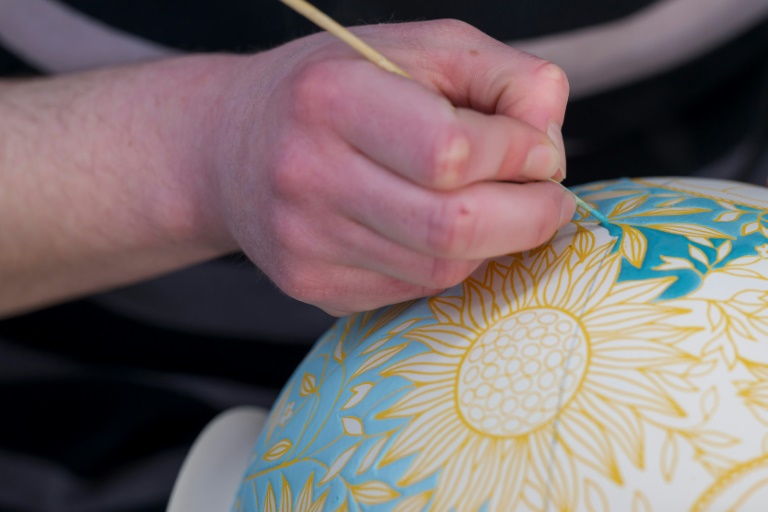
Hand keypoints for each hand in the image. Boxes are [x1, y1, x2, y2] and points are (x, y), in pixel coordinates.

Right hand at [211, 20, 574, 315]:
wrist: (231, 146)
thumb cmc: (331, 89)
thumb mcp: (415, 49)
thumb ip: (499, 76)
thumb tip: (548, 139)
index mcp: (331, 98)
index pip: (451, 150)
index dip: (519, 154)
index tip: (537, 151)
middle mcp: (307, 175)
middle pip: (452, 227)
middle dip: (529, 218)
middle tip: (548, 199)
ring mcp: (304, 242)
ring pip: (441, 270)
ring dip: (493, 243)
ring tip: (491, 206)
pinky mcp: (311, 285)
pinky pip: (414, 290)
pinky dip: (449, 264)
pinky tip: (437, 231)